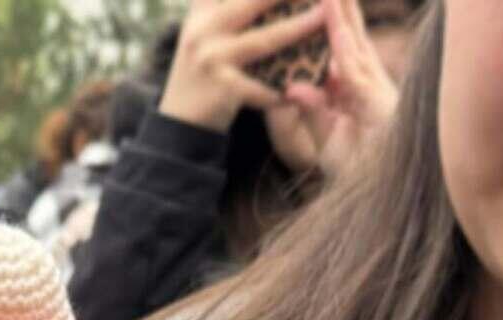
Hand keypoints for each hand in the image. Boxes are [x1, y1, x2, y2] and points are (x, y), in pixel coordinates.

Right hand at [159, 0, 324, 133]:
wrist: (178, 124)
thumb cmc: (202, 74)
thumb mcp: (204, 31)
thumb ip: (225, 8)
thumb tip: (268, 0)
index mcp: (203, 9)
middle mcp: (204, 28)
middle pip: (255, 1)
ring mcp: (212, 57)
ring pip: (264, 39)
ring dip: (299, 28)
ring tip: (323, 17)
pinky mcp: (222, 88)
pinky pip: (262, 87)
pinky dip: (284, 87)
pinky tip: (305, 83)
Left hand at [282, 0, 398, 176]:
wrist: (380, 196)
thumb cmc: (357, 169)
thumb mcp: (325, 138)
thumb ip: (312, 110)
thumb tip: (291, 87)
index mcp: (357, 86)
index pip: (343, 42)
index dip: (333, 14)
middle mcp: (368, 81)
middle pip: (352, 33)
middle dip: (339, 3)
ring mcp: (375, 90)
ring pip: (354, 44)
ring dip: (340, 13)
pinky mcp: (377, 105)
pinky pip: (356, 72)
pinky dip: (344, 48)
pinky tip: (335, 24)